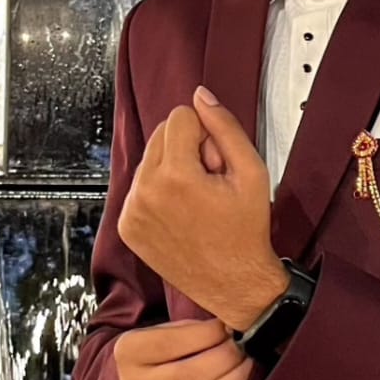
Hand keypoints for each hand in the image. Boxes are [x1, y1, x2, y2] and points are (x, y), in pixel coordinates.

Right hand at [115, 318, 253, 379]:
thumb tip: (228, 327)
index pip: (170, 344)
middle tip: (243, 345)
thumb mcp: (159, 330)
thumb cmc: (155, 350)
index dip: (205, 335)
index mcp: (129, 353)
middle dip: (224, 359)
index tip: (227, 325)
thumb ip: (189, 329)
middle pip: (188, 376)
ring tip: (248, 362)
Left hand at [118, 86, 287, 329]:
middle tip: (209, 182)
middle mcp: (146, 192)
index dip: (206, 134)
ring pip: (149, 159)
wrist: (234, 283)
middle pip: (162, 134)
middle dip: (187, 149)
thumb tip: (201, 96)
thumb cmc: (246, 231)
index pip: (180, 116)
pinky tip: (181, 213)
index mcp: (175, 176)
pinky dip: (159, 192)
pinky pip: (140, 186)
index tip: (217, 163)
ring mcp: (132, 211)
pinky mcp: (127, 226)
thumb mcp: (251, 172)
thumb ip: (225, 128)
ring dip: (171, 169)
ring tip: (196, 200)